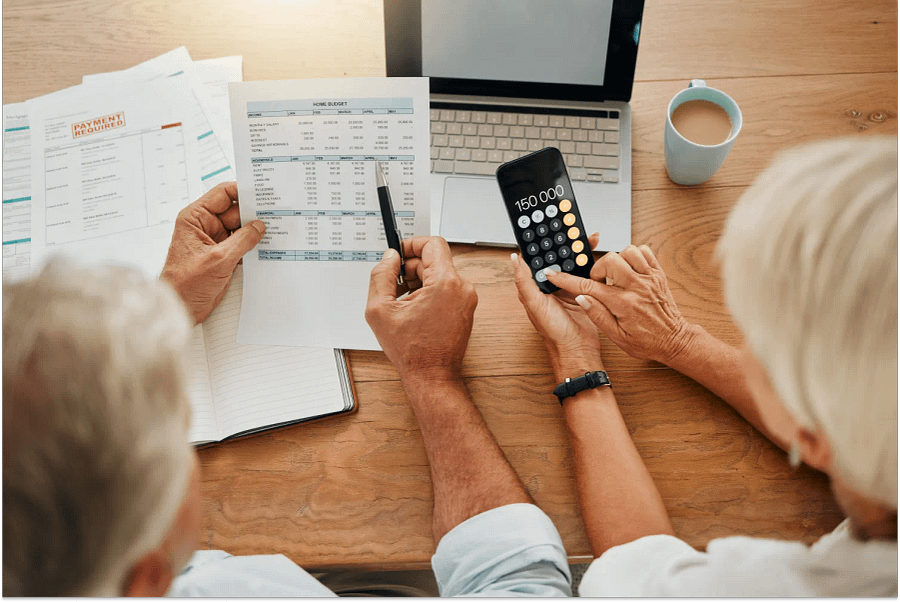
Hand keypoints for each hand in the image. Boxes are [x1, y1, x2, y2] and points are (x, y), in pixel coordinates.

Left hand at [161, 182, 265, 323]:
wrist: (180, 308)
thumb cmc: (186, 284)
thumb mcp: (218, 259)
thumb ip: (242, 240)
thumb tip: (259, 226)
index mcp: (196, 218)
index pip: (222, 194)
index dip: (242, 191)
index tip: (263, 192)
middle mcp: (205, 225)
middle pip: (235, 211)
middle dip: (254, 214)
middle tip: (276, 214)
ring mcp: (215, 241)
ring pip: (241, 229)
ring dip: (255, 232)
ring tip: (276, 230)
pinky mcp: (223, 255)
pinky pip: (242, 244)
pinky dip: (253, 246)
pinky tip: (268, 246)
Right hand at [365, 236, 477, 383]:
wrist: (431, 375)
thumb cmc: (412, 351)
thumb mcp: (380, 309)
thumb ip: (381, 275)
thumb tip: (389, 257)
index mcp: (445, 283)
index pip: (432, 244)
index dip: (411, 244)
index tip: (398, 254)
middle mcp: (462, 287)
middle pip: (434, 260)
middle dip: (411, 268)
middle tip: (393, 284)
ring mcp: (467, 298)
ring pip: (439, 274)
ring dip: (418, 282)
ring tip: (401, 302)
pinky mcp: (466, 308)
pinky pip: (446, 288)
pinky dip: (428, 293)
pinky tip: (413, 310)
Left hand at [512, 233, 603, 377]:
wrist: (578, 349)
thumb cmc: (554, 332)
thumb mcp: (535, 304)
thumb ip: (524, 281)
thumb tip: (514, 259)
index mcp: (536, 286)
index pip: (537, 259)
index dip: (542, 243)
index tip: (547, 228)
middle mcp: (551, 286)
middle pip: (557, 257)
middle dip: (565, 243)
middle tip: (573, 229)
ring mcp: (568, 288)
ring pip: (572, 263)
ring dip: (579, 251)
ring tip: (587, 238)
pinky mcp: (583, 292)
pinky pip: (586, 273)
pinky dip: (591, 263)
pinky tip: (594, 255)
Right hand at [544, 244, 691, 363]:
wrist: (674, 340)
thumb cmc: (646, 342)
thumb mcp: (617, 337)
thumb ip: (597, 315)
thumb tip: (581, 298)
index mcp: (623, 304)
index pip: (589, 286)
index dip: (567, 279)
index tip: (553, 274)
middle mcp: (637, 287)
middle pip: (609, 260)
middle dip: (598, 268)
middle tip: (599, 281)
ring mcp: (650, 278)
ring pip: (627, 251)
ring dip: (617, 259)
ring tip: (615, 275)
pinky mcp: (658, 274)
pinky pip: (644, 251)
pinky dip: (634, 255)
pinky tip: (629, 269)